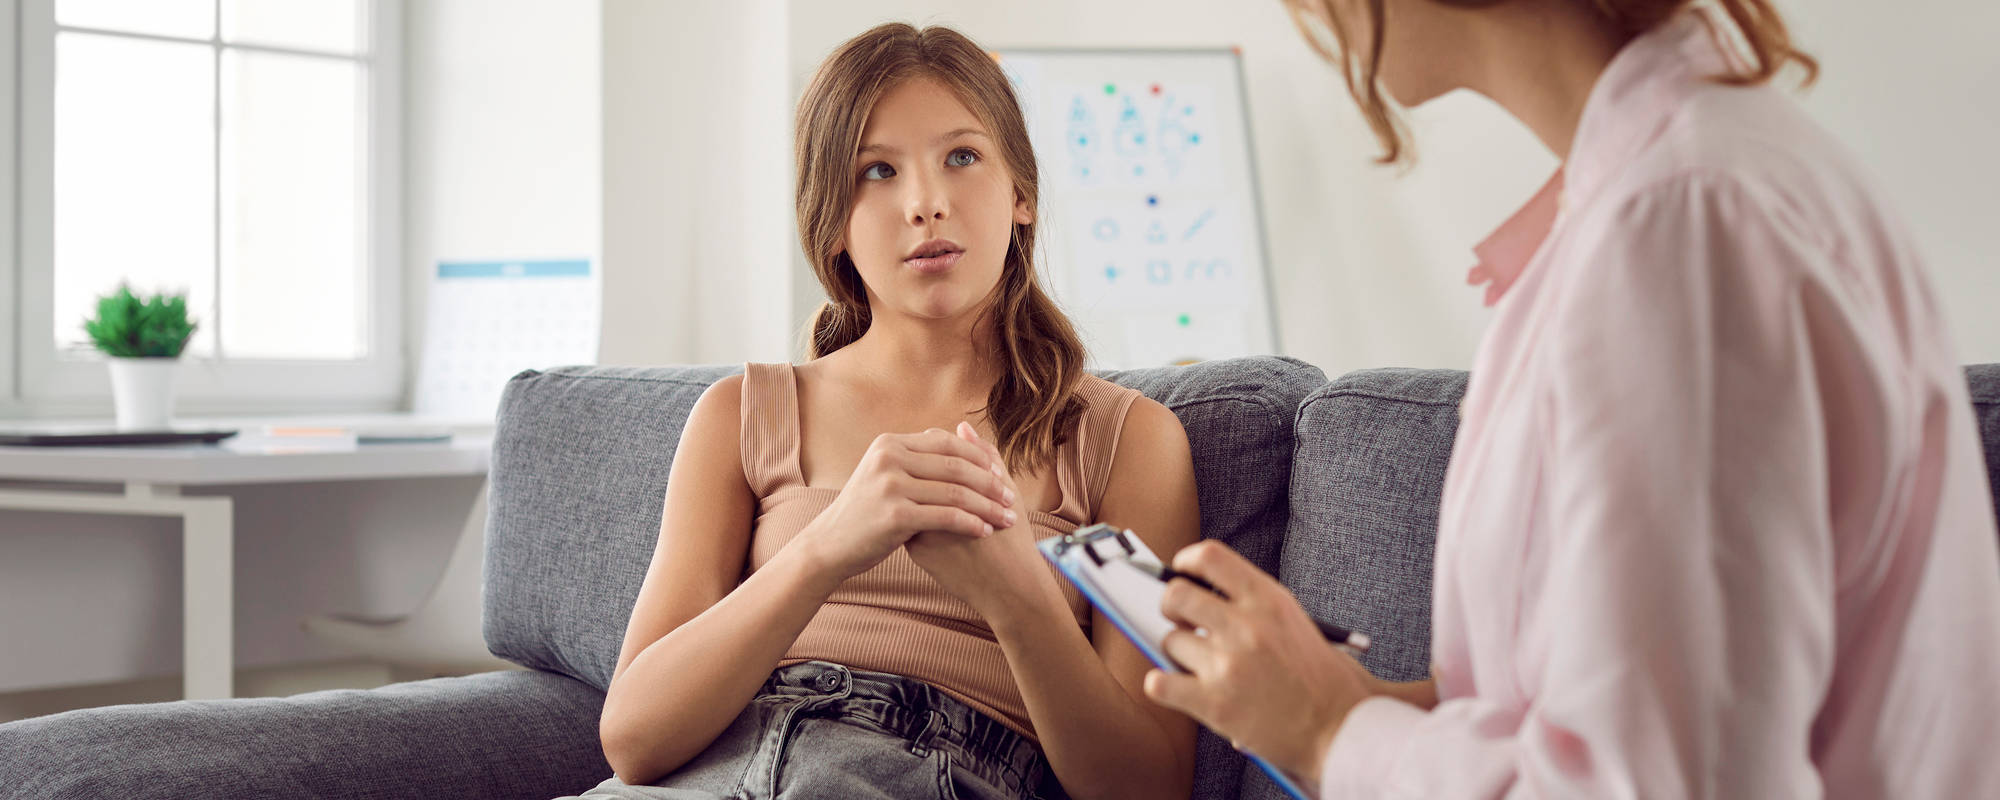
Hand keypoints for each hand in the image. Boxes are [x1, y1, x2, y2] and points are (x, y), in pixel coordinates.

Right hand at [795, 426, 1016, 579]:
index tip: (1001, 473)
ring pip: (955, 492)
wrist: (831, 544)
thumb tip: (963, 433)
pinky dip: (970, 523)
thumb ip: (919, 457)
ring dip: (987, 506)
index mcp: (890, 443)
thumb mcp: (886, 474)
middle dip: (989, 482)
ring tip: (1006, 518)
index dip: (979, 457)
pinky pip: (945, 517)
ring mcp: (890, 486)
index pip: (947, 443)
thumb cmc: (866, 512)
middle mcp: (889, 458)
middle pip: (955, 466)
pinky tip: (985, 531)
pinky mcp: (895, 515)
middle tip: (1011, 498)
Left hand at [904, 423, 1063, 619]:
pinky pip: (911, 523)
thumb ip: (984, 457)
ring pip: (912, 498)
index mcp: (955, 486)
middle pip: (918, 474)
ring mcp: (919, 528)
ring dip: (923, 493)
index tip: (958, 461)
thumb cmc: (1014, 540)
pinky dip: (923, 519)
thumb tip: (962, 426)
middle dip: (929, 472)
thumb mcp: (1005, 493)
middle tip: (943, 476)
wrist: (1009, 589)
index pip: (937, 455)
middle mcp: (931, 504)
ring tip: (942, 498)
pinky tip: (940, 526)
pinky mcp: (916, 552)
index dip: (947, 455)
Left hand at [1140, 541, 1429, 781]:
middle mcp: (1245, 625)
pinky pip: (1159, 684)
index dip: (1187, 561)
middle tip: (1181, 621)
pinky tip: (1178, 689)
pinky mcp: (1215, 703)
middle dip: (1172, 606)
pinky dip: (1162, 686)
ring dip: (1178, 653)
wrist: (1346, 730)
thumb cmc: (1327, 681)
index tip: (1181, 571)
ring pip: (1169, 642)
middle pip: (1176, 594)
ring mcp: (1228, 663)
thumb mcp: (1296, 623)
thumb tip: (1200, 595)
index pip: (1210, 557)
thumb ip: (1254, 606)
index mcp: (1269, 599)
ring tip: (1200, 666)